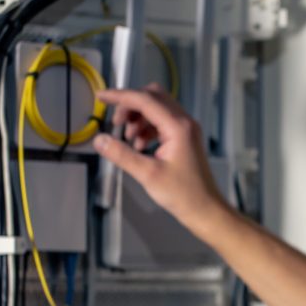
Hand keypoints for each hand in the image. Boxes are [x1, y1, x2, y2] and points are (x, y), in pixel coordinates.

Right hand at [93, 84, 229, 232]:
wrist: (204, 209)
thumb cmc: (183, 194)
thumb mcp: (148, 174)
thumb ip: (122, 155)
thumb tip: (100, 140)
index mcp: (178, 126)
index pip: (144, 100)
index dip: (120, 96)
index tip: (101, 97)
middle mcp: (184, 122)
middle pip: (152, 98)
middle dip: (130, 106)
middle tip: (116, 124)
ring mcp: (186, 130)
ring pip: (156, 110)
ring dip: (137, 119)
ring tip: (127, 140)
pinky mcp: (184, 139)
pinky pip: (161, 123)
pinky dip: (146, 129)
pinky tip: (138, 146)